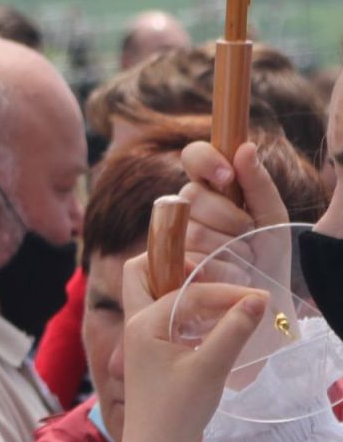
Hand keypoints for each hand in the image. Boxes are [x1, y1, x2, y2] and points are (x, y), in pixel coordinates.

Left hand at [115, 254, 268, 441]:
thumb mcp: (210, 367)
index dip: (225, 292)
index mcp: (141, 323)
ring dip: (183, 290)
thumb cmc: (177, 410)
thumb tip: (258, 300)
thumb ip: (234, 330)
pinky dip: (187, 311)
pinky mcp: (153, 352)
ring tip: (221, 300)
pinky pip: (165, 317)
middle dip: (175, 267)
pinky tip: (216, 323)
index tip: (259, 299)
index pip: (186, 291)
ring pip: (154, 295)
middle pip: (142, 274)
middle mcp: (135, 324)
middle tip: (214, 279)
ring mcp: (141, 338)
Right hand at [178, 141, 286, 262]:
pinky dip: (220, 268)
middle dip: (228, 217)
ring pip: (193, 231)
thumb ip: (258, 183)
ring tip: (244, 259)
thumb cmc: (268, 252)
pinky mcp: (170, 265)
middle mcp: (188, 207)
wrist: (265, 294)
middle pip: (193, 196)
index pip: (194, 156)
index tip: (227, 177)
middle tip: (248, 233)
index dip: (206, 161)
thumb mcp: (271, 215)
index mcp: (212, 186)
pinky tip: (231, 274)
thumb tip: (245, 147)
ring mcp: (175, 236)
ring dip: (228, 247)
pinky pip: (189, 259)